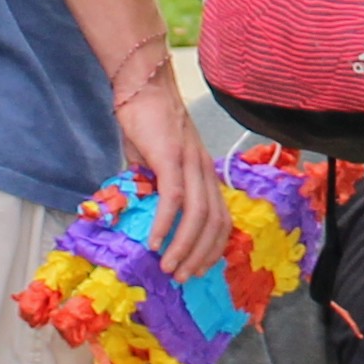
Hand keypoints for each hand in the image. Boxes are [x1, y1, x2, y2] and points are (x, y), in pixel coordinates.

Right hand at [113, 63, 227, 281]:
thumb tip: (143, 217)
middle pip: (215, 223)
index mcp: (205, 174)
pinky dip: (166, 224)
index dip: (213, 247)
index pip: (221, 218)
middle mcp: (205, 171)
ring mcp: (191, 163)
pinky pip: (175, 197)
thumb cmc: (146, 123)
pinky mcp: (171, 156)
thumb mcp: (153, 164)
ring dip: (185, 247)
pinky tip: (154, 242)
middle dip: (201, 256)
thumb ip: (154, 188)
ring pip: (199, 215)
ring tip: (169, 268)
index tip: (199, 269)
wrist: (142, 85)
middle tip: (184, 278)